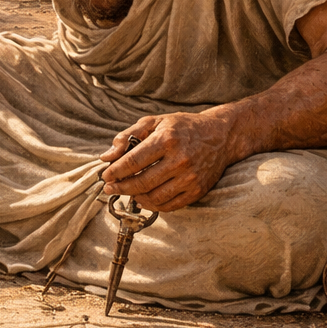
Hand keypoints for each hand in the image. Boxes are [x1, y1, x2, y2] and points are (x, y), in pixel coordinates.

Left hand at [97, 112, 236, 211]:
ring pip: (154, 197)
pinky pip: (170, 205)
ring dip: (135, 198)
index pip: (133, 161)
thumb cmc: (183, 127)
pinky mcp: (198, 190)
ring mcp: (190, 178)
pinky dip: (153, 205)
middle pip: (142, 182)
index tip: (105, 176)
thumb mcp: (155, 122)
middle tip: (110, 188)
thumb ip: (128, 136)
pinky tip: (144, 198)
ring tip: (127, 191)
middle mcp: (180, 160)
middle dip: (121, 187)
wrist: (221, 136)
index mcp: (167, 140)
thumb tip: (107, 156)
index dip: (115, 171)